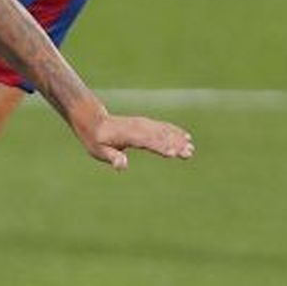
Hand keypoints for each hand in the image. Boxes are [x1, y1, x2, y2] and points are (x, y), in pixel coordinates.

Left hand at [75, 108, 194, 169]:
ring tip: (191, 148)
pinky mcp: (146, 124)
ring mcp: (143, 124)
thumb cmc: (96, 139)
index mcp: (127, 135)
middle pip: (159, 136)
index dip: (160, 147)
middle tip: (189, 153)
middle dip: (175, 144)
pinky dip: (174, 131)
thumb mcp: (99, 151)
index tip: (173, 153)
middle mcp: (138, 128)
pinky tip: (185, 137)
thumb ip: (112, 157)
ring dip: (178, 139)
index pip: (147, 141)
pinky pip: (162, 127)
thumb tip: (122, 165)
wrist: (94, 120)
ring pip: (163, 131)